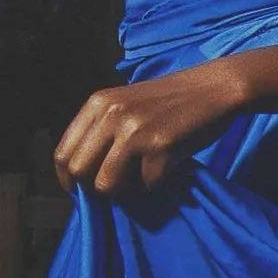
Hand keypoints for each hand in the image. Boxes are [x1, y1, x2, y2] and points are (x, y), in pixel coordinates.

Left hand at [53, 60, 254, 197]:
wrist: (215, 87)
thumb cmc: (171, 100)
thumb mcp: (126, 104)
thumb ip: (102, 131)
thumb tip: (82, 175)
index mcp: (98, 103)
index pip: (63, 153)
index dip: (68, 179)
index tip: (80, 191)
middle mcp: (111, 115)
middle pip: (80, 173)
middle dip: (94, 187)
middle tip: (116, 186)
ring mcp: (135, 131)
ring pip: (107, 185)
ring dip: (123, 190)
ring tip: (141, 175)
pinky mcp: (160, 147)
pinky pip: (144, 186)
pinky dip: (153, 183)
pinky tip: (165, 166)